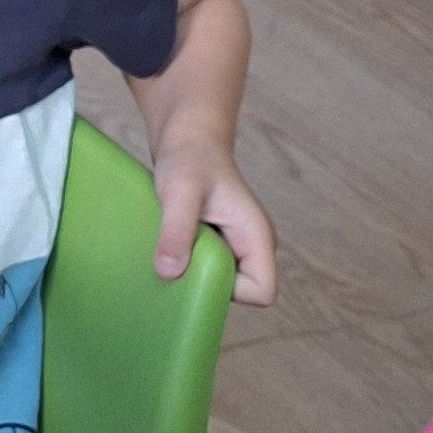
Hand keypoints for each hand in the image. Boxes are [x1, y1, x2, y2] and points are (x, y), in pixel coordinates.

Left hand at [152, 137, 277, 305]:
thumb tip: (169, 272)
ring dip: (193, 274)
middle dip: (206, 285)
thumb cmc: (189, 158)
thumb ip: (176, 229)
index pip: (262, 292)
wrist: (187, 139)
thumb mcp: (179, 191)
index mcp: (257, 236)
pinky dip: (186, 265)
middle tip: (177, 255)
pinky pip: (206, 271)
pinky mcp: (219, 246)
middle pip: (240, 294)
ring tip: (172, 246)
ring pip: (220, 284)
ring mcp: (236, 247)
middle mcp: (252, 246)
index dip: (231, 291)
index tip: (198, 265)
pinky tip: (170, 246)